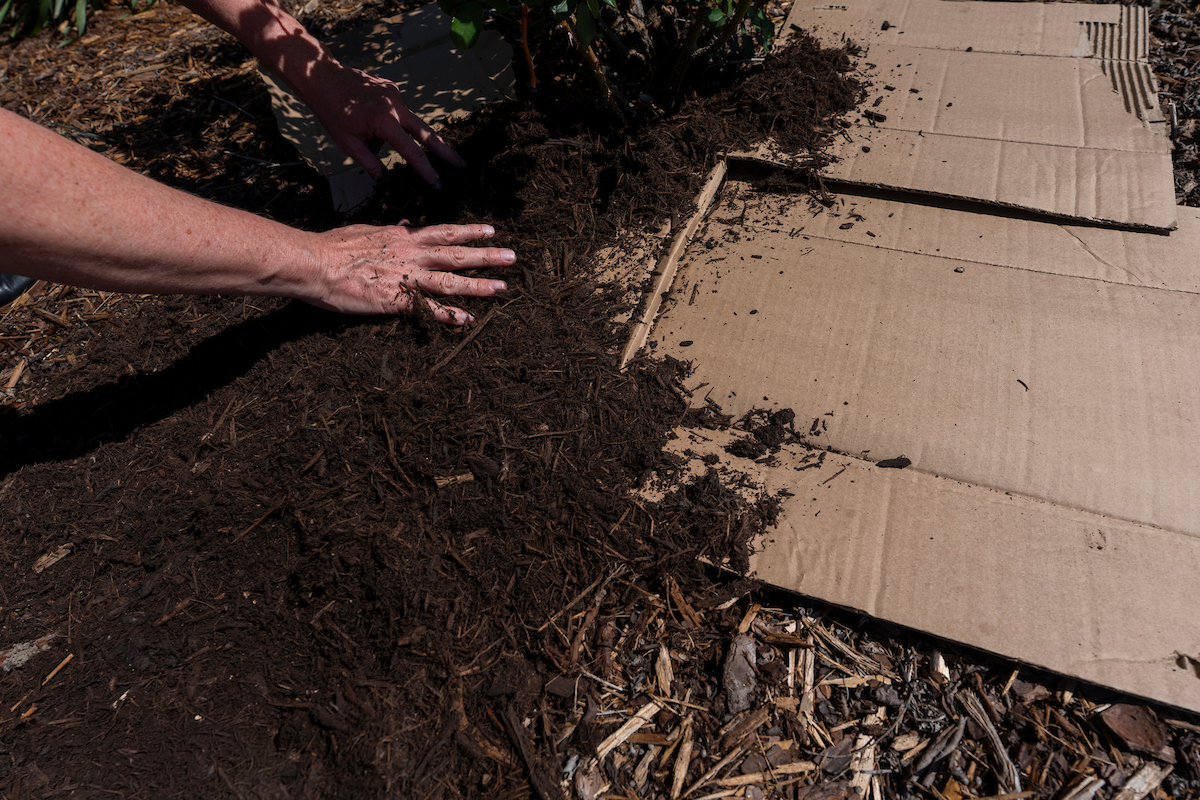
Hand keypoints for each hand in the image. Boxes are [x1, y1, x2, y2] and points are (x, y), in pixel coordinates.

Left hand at [306, 64, 466, 185]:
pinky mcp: (392, 89)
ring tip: (376, 133)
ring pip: (411, 122)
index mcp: (383, 122)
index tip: (437, 183)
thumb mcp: (348, 144)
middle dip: (445, 151)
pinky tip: (368, 117)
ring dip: (407, 135)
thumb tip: (386, 181)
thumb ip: (371, 164)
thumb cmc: (332, 112)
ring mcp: (395, 95)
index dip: (426, 170)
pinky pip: (398, 111)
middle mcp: (394, 106)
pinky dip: (391, 121)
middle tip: (462, 165)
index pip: (411, 151)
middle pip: (427, 133)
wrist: (322, 77)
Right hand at [309, 222, 511, 323]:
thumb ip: (388, 231)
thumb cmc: (333, 247)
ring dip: (478, 285)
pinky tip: (468, 320)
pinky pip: (428, 309)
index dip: (468, 231)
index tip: (490, 230)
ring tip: (501, 288)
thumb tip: (404, 225)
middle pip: (457, 254)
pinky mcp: (397, 301)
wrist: (315, 263)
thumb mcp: (365, 231)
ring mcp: (406, 277)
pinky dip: (449, 315)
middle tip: (512, 257)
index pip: (443, 232)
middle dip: (487, 256)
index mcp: (403, 237)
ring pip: (451, 281)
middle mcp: (411, 254)